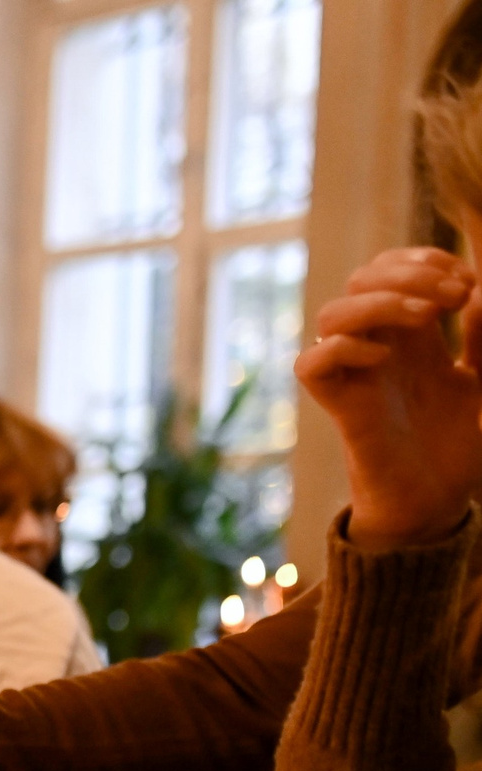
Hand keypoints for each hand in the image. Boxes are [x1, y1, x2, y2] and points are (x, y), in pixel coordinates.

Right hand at [296, 247, 481, 549]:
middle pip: (362, 279)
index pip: (393, 270)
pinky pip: (312, 363)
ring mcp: (354, 376)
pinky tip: (386, 358)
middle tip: (452, 296)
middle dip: (409, 275)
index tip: (468, 283)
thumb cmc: (458, 446)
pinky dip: (344, 349)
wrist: (436, 502)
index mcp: (411, 337)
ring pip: (333, 312)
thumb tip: (480, 289)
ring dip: (382, 302)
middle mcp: (377, 348)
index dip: (426, 261)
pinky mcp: (339, 406)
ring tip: (428, 318)